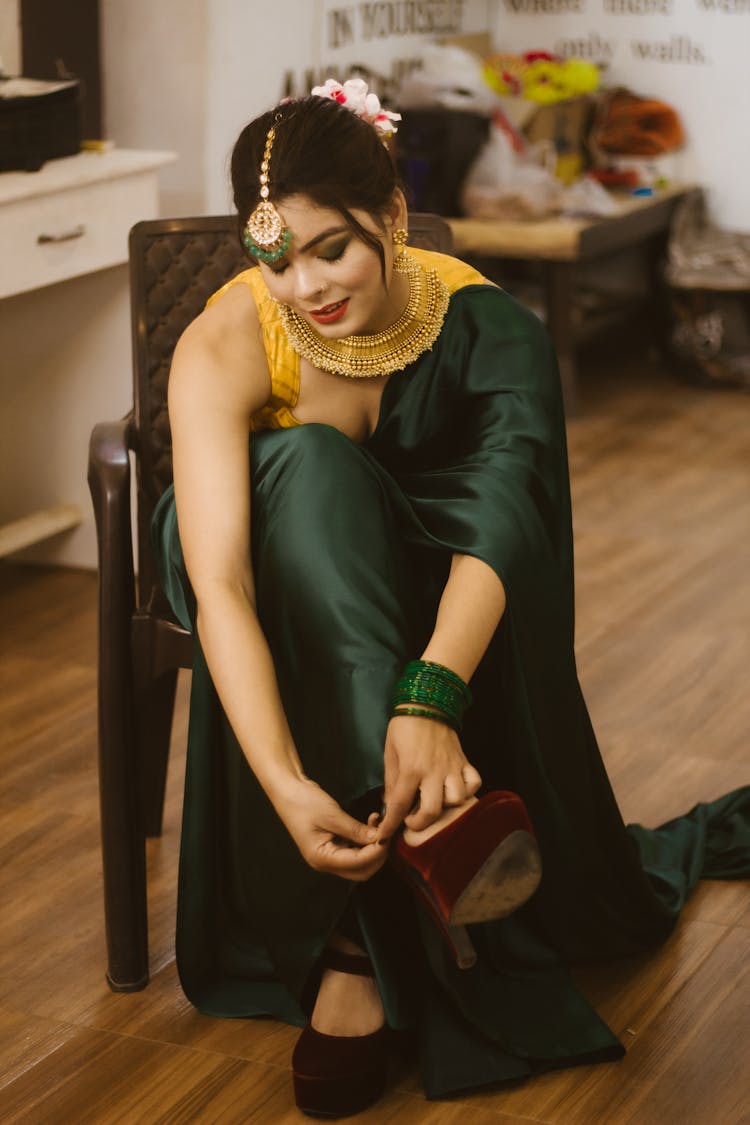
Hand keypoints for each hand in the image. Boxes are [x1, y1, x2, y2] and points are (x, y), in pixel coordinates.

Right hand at [273, 777, 387, 881]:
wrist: (287, 790)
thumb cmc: (304, 802)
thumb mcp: (332, 815)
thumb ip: (356, 830)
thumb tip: (379, 838)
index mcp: (322, 858)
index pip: (358, 863)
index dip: (376, 851)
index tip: (387, 834)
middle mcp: (326, 862)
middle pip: (362, 870)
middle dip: (377, 854)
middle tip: (386, 832)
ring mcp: (329, 855)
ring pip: (360, 862)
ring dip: (373, 846)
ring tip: (378, 823)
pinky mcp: (333, 845)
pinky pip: (355, 850)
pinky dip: (365, 840)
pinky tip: (371, 823)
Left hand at [377, 713, 481, 840]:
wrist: (427, 702)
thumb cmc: (404, 727)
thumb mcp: (390, 753)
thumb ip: (391, 781)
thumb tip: (389, 806)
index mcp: (411, 768)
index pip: (399, 805)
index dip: (391, 825)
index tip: (384, 836)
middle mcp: (433, 771)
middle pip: (432, 811)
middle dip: (419, 823)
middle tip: (411, 819)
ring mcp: (452, 766)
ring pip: (456, 799)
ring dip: (445, 806)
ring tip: (434, 801)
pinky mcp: (464, 761)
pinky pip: (474, 783)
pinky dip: (467, 791)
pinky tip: (454, 789)